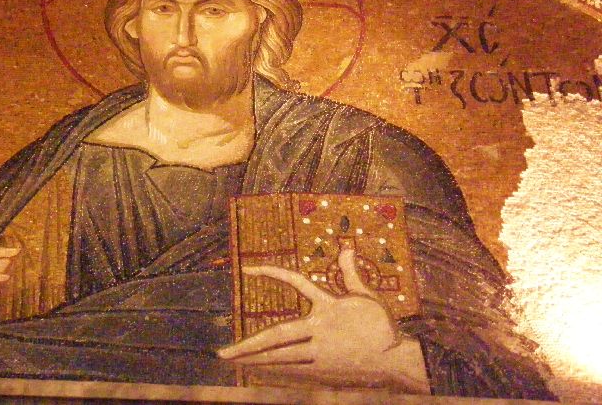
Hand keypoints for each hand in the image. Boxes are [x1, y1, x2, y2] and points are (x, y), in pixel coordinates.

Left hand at [218, 248, 429, 392]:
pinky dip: (273, 370)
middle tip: (222, 353)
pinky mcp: (322, 371)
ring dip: (255, 359)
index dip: (272, 272)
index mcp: (327, 307)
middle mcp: (318, 330)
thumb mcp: (367, 296)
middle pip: (276, 337)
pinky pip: (292, 370)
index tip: (249, 268)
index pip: (295, 282)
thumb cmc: (382, 326)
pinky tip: (257, 370)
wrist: (396, 361)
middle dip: (247, 345)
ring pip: (280, 358)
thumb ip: (350, 273)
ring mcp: (318, 354)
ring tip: (233, 361)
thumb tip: (345, 248)